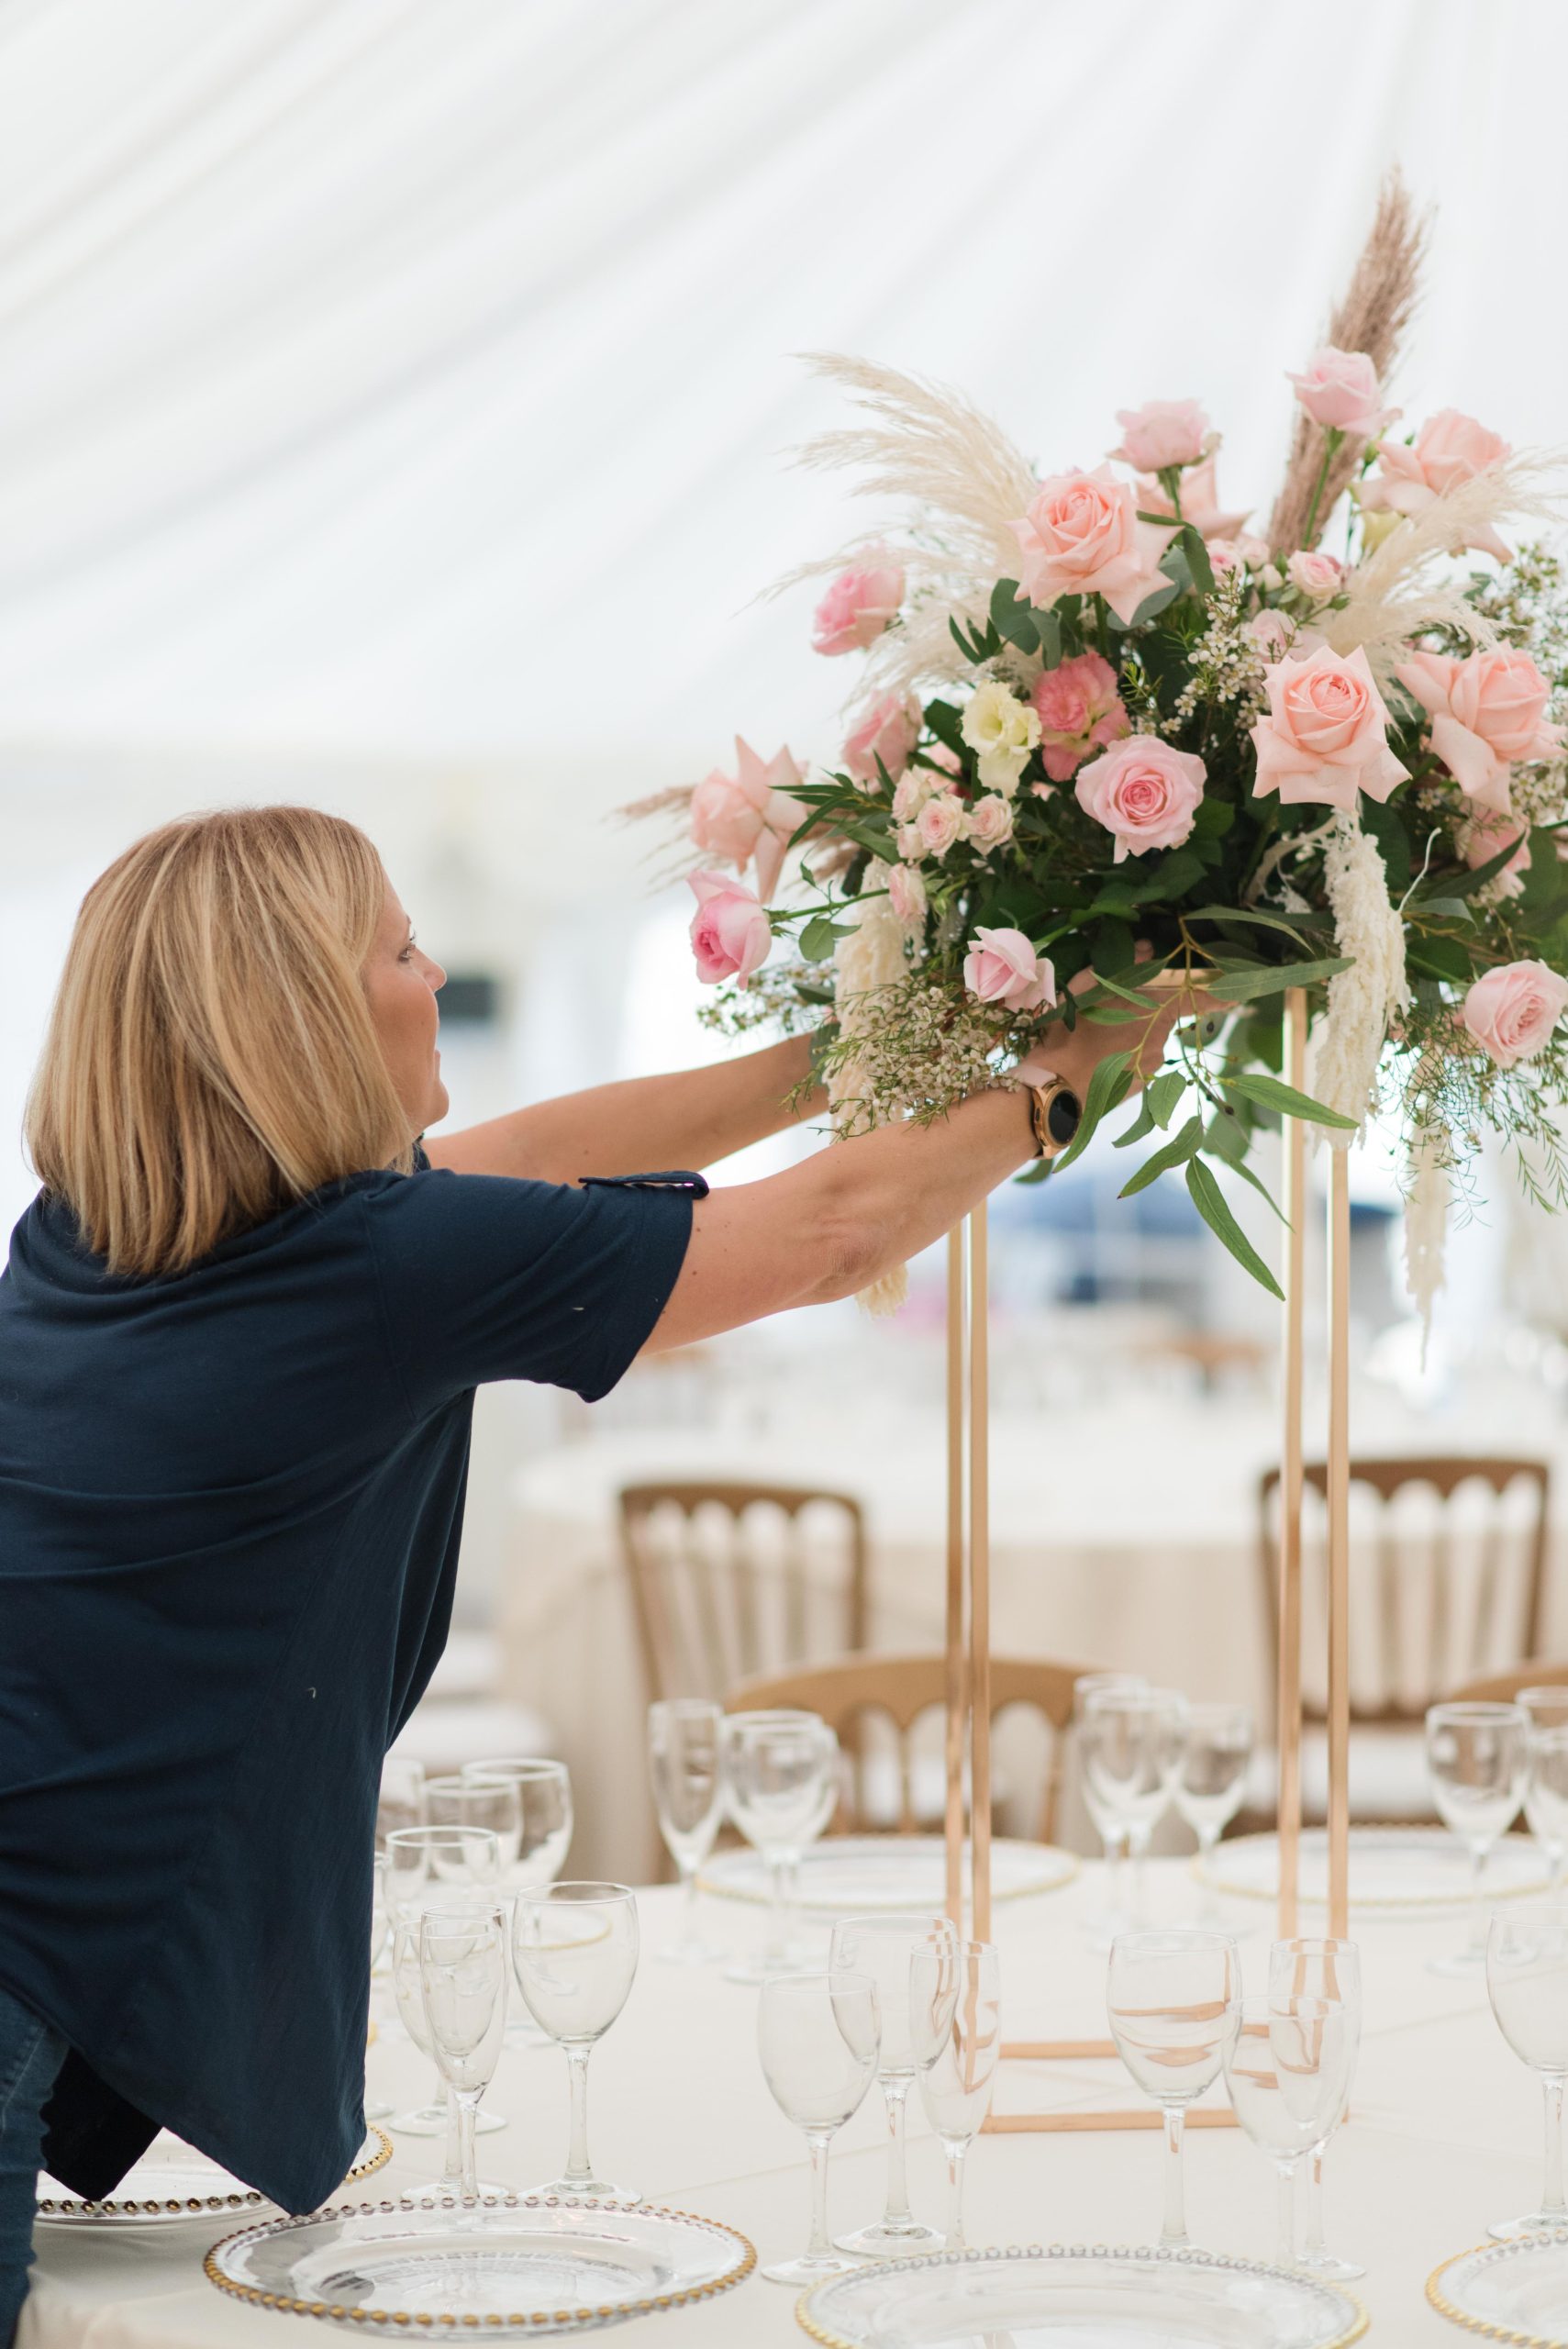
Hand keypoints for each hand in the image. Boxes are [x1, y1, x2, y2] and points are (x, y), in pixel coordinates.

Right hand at [1016, 967, 1215, 1096]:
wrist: (1055, 1088)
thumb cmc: (1068, 1033)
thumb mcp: (1088, 990)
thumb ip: (1124, 968)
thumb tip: (1147, 949)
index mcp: (1154, 1011)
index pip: (1197, 1000)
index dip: (1219, 996)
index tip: (1239, 995)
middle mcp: (1162, 1039)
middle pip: (1161, 1018)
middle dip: (1142, 1015)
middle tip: (1104, 1019)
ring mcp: (1153, 1065)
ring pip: (1147, 1042)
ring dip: (1130, 1038)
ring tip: (1093, 1043)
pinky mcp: (1142, 1085)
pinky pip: (1139, 1063)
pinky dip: (1125, 1058)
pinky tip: (1097, 1060)